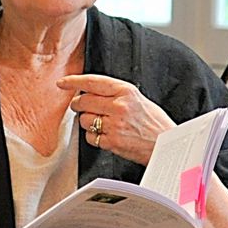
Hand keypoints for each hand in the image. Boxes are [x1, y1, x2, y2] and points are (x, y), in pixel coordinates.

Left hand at [57, 74, 174, 164]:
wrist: (166, 145)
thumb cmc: (154, 122)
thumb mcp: (138, 99)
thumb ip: (115, 94)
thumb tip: (88, 92)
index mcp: (126, 92)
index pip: (93, 82)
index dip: (73, 82)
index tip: (62, 83)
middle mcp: (119, 106)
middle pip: (83, 101)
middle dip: (78, 104)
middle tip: (80, 106)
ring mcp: (114, 125)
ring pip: (83, 120)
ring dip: (87, 122)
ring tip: (102, 123)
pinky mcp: (111, 142)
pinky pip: (89, 137)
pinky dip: (93, 137)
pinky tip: (105, 135)